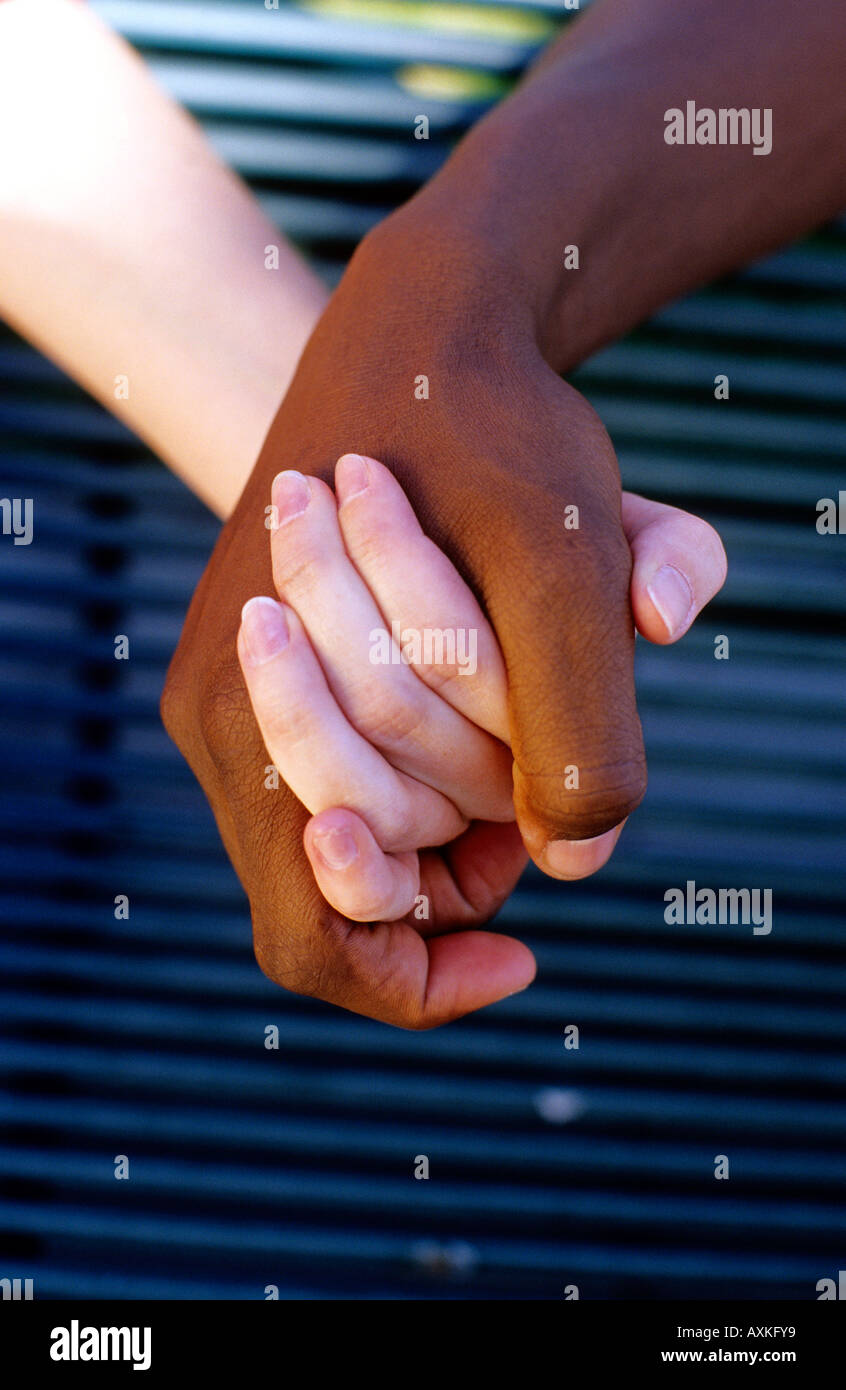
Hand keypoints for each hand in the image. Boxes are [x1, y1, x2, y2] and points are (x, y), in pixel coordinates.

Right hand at [162, 214, 725, 1025]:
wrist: (419, 328)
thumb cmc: (491, 433)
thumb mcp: (570, 556)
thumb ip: (585, 716)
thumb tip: (577, 857)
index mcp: (256, 702)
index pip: (322, 935)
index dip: (420, 979)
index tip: (526, 954)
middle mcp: (226, 718)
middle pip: (340, 890)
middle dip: (451, 874)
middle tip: (529, 818)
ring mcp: (236, 696)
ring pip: (346, 835)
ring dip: (445, 820)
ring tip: (513, 747)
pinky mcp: (262, 673)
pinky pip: (340, 783)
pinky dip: (426, 785)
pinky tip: (486, 721)